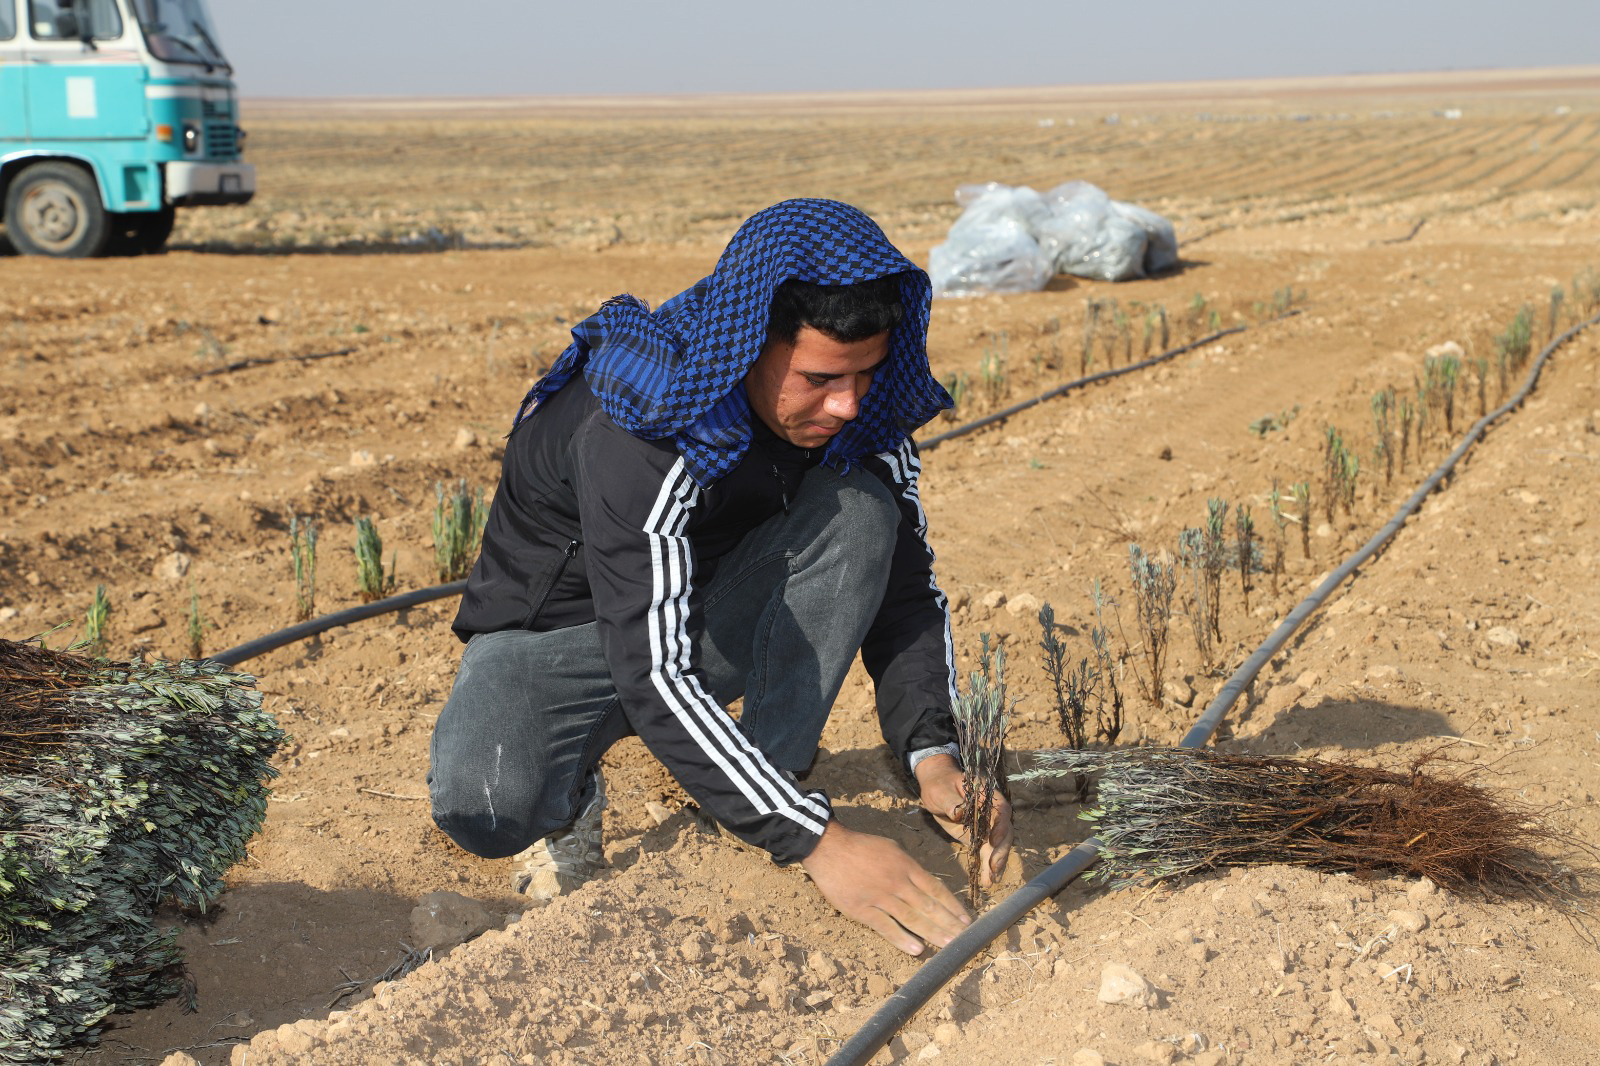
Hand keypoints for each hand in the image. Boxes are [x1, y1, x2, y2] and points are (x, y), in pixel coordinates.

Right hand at [800, 820, 970, 955]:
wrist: (828, 847)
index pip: (935, 889)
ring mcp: (879, 897)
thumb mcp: (891, 848)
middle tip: (964, 939)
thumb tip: (924, 883)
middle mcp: (897, 882)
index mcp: (905, 866)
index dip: (952, 906)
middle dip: (948, 924)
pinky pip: (885, 926)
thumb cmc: (860, 846)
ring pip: (911, 918)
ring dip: (931, 933)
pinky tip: (916, 949)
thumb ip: (908, 866)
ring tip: (948, 946)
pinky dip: (902, 939)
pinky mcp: (861, 909)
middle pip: (928, 906)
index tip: (966, 920)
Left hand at [915, 754, 1012, 888]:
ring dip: (996, 864)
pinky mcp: (980, 838)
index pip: (1001, 810)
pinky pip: (987, 853)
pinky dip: (988, 866)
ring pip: (998, 846)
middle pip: (1004, 832)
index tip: (993, 840)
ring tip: (990, 881)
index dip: (1001, 825)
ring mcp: (988, 826)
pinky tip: (987, 881)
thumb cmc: (939, 785)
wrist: (936, 789)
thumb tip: (958, 814)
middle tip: (993, 868)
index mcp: (987, 795)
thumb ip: (950, 801)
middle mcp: (992, 812)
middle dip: (1000, 851)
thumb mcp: (940, 791)